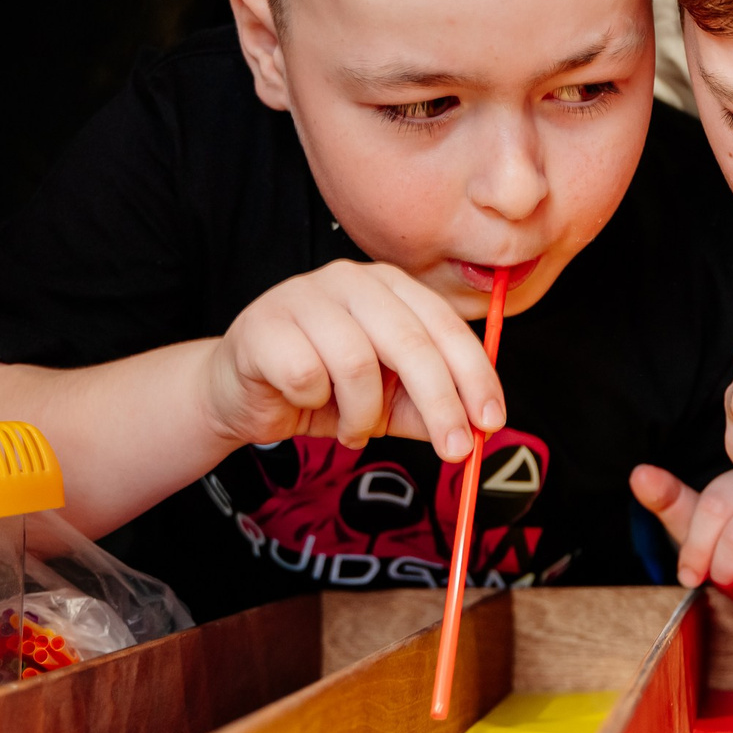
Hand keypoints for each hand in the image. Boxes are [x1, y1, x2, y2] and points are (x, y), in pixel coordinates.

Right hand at [205, 260, 501, 457]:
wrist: (241, 393)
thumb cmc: (320, 388)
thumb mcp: (387, 400)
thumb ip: (428, 408)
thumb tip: (477, 429)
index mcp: (389, 287)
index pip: (444, 324)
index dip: (474, 374)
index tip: (491, 421)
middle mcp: (350, 281)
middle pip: (410, 341)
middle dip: (441, 403)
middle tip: (456, 451)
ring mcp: (302, 297)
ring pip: (357, 363)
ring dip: (363, 414)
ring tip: (355, 429)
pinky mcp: (263, 326)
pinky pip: (306, 374)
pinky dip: (314, 402)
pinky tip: (307, 404)